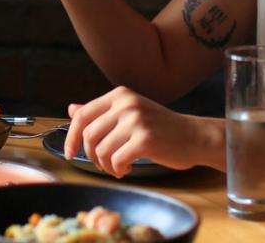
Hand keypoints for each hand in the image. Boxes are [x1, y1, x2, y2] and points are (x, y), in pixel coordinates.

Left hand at [65, 86, 208, 177]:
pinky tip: (127, 168)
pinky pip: (116, 160)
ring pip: (101, 150)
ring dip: (106, 166)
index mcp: (119, 95)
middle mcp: (126, 103)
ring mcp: (136, 120)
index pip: (83, 115)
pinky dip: (118, 169)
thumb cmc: (160, 127)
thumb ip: (100, 112)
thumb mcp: (128, 113)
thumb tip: (71, 109)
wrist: (194, 136)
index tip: (70, 153)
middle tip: (103, 164)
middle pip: (89, 135)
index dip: (71, 136)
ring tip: (118, 167)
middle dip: (92, 155)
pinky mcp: (145, 139)